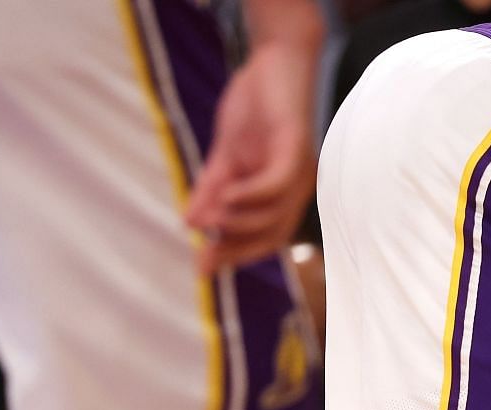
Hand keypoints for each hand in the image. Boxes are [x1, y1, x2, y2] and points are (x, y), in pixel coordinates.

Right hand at [185, 37, 318, 273]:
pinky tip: (226, 197)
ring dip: (240, 223)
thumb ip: (211, 190)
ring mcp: (300, 171)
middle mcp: (298, 188)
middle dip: (237, 249)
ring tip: (210, 222)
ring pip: (275, 214)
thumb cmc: (255, 109)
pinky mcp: (296, 148)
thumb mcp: (226, 156)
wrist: (275, 61)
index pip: (265, 236)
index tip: (204, 267)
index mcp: (283, 193)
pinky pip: (275, 184)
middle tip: (204, 259)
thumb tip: (189, 223)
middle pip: (273, 234)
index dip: (236, 253)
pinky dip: (251, 195)